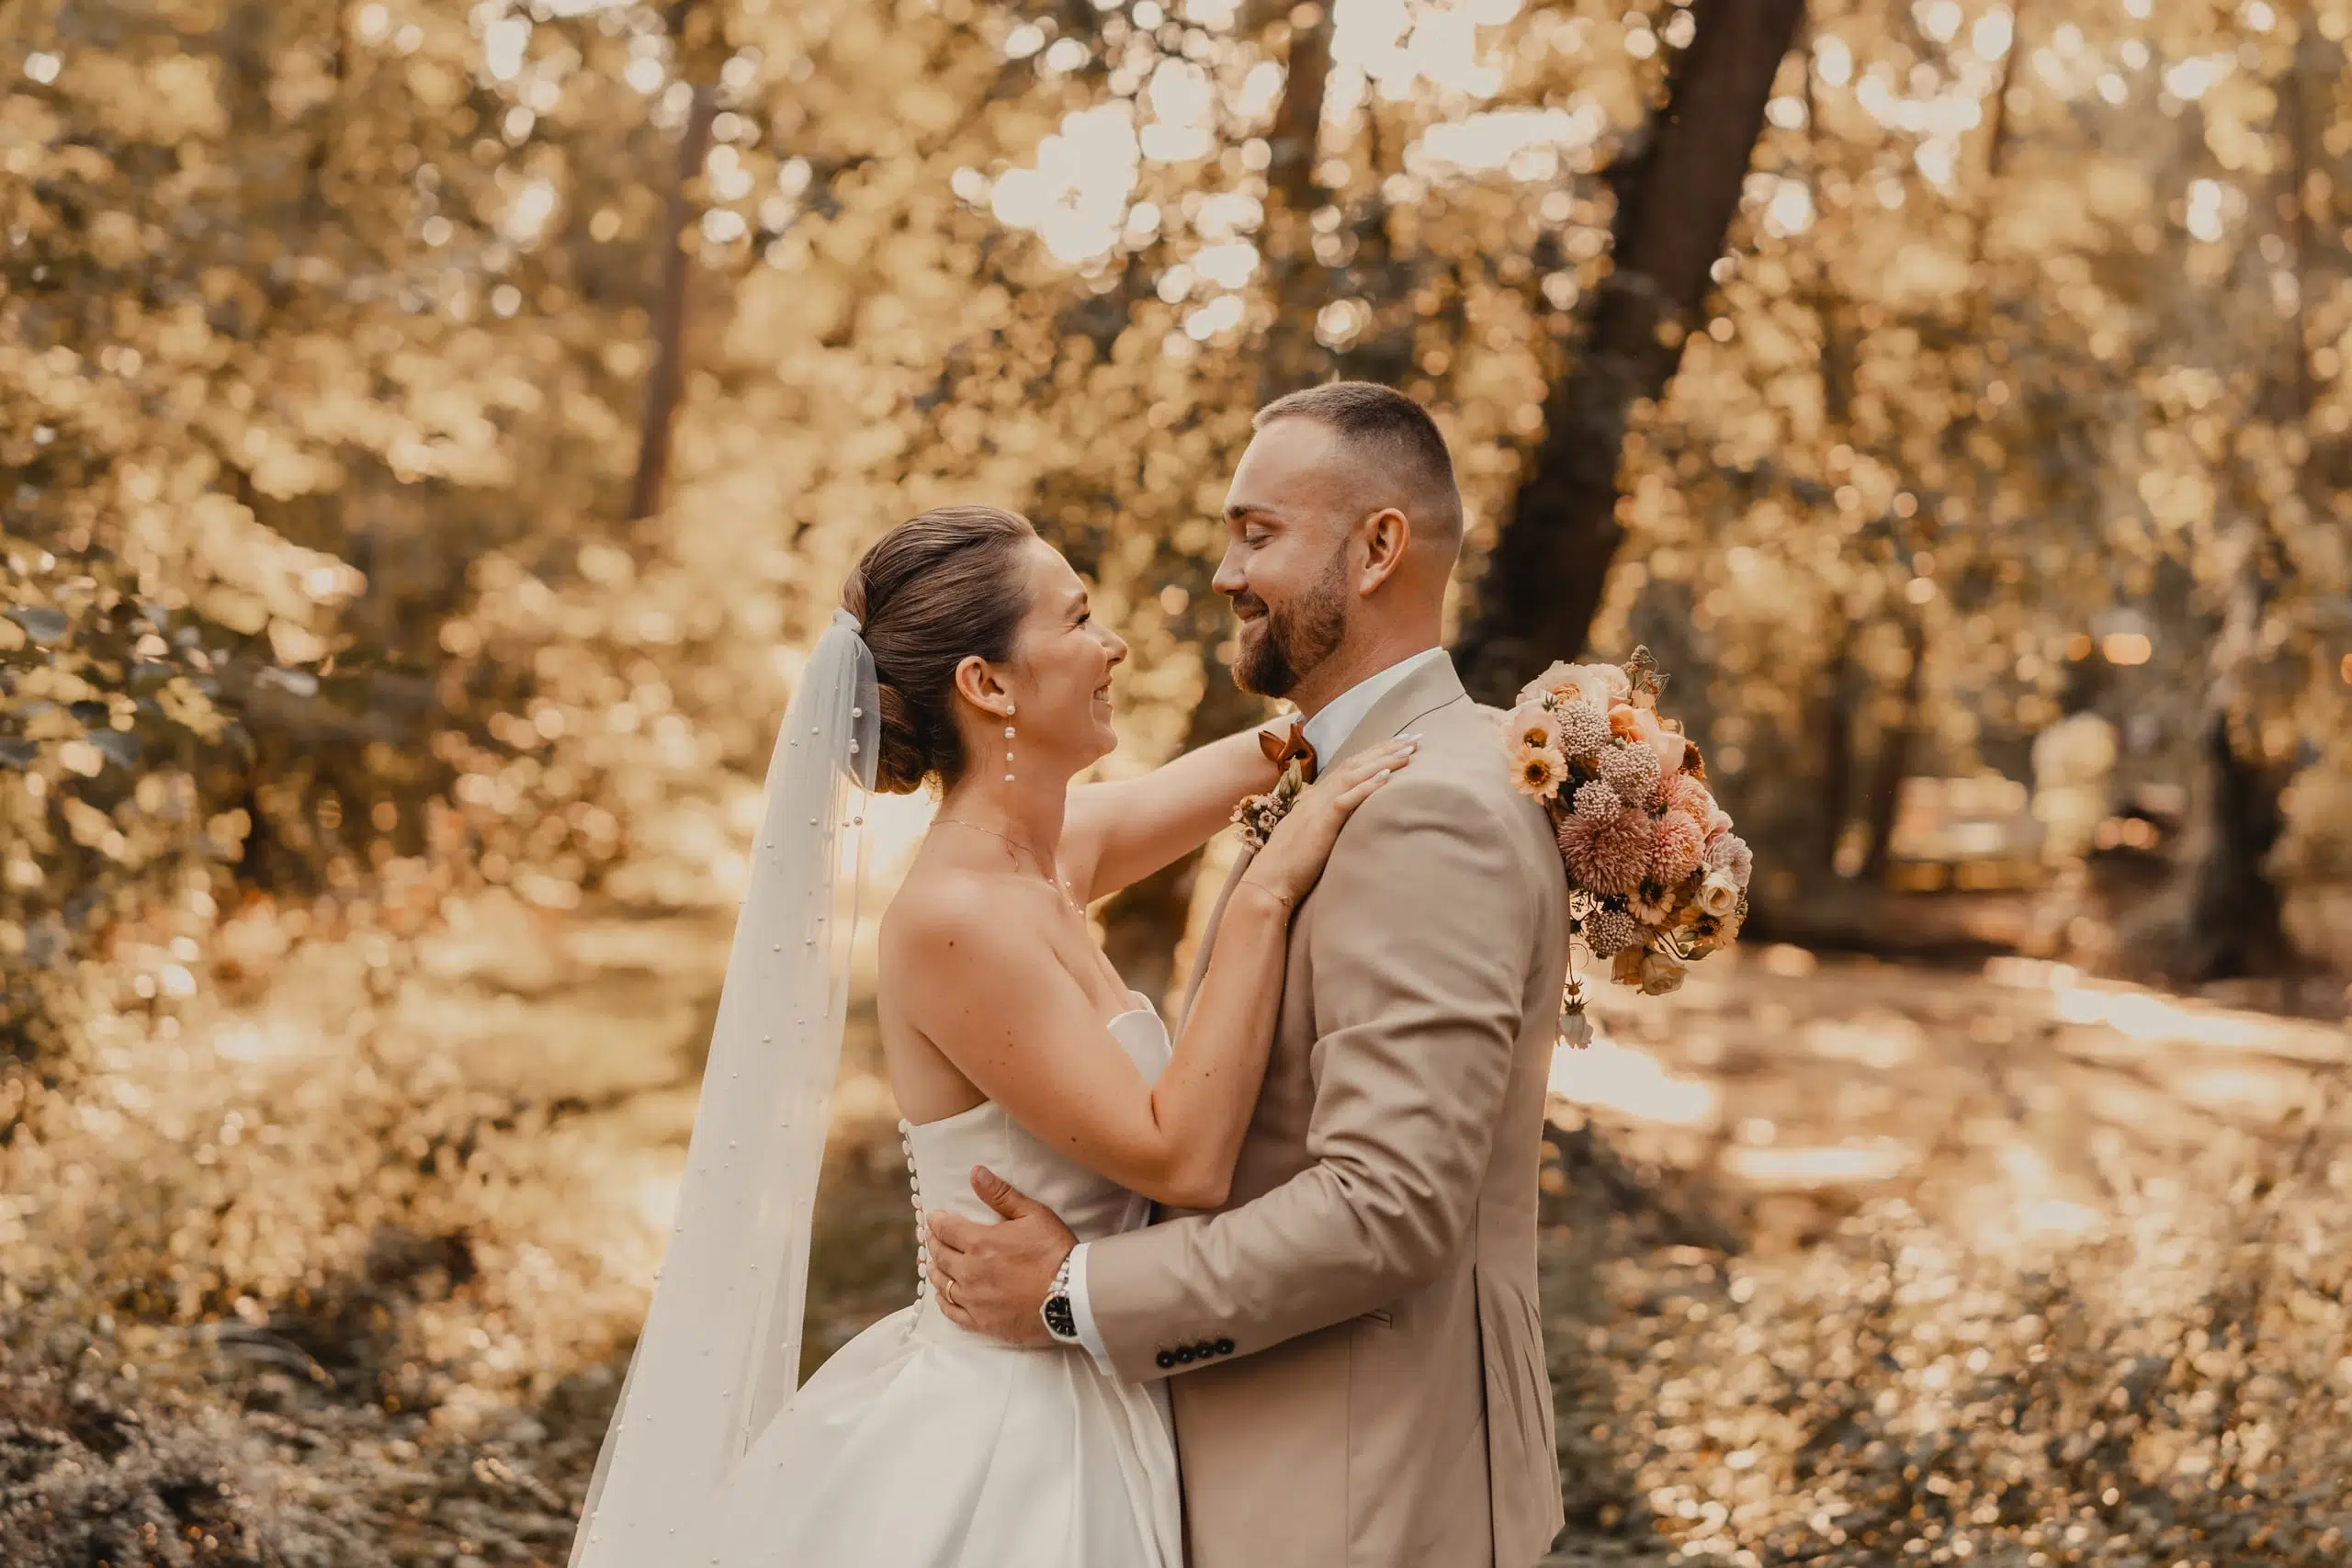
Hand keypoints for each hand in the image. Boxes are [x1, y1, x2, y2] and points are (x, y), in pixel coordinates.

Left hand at [925, 1167, 1076, 1346]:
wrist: (1072, 1297)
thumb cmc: (1055, 1252)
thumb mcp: (1033, 1214)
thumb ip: (1001, 1194)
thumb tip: (975, 1172)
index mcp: (979, 1242)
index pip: (946, 1229)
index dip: (937, 1221)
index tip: (933, 1218)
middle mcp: (969, 1271)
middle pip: (940, 1255)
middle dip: (933, 1243)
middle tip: (930, 1237)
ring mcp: (973, 1299)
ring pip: (941, 1283)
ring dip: (934, 1270)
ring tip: (932, 1263)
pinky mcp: (981, 1322)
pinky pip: (952, 1312)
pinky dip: (943, 1301)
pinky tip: (942, 1295)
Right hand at [1241, 737, 1416, 906]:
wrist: (1268, 883)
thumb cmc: (1290, 866)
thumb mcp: (1313, 838)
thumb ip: (1329, 824)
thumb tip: (1348, 822)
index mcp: (1316, 798)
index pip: (1349, 768)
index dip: (1375, 753)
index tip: (1399, 744)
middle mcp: (1317, 796)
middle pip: (1355, 764)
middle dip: (1386, 749)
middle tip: (1415, 737)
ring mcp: (1318, 808)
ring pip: (1353, 775)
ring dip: (1383, 761)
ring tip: (1409, 750)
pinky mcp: (1320, 825)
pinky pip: (1346, 800)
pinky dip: (1366, 786)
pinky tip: (1386, 776)